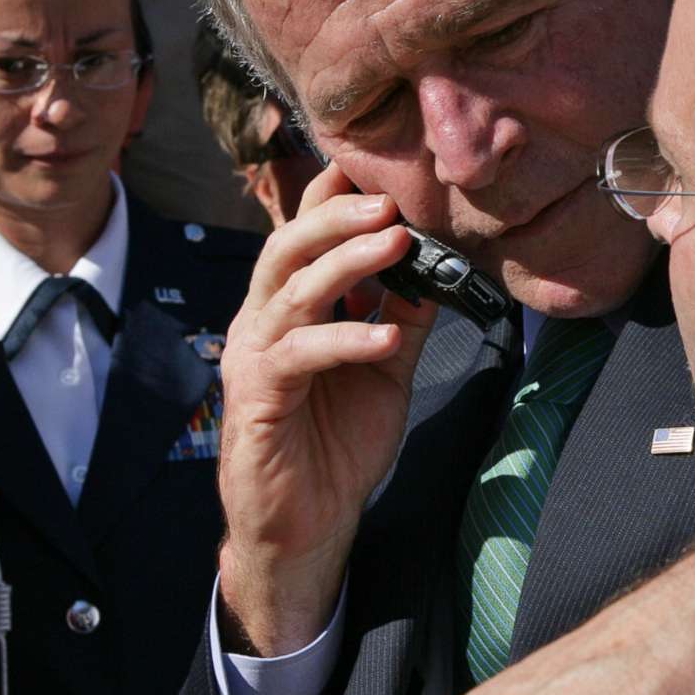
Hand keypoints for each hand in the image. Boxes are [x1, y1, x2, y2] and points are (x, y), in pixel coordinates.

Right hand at [216, 163, 438, 656]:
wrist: (307, 526)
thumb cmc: (336, 445)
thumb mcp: (384, 371)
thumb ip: (402, 318)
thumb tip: (438, 268)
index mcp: (290, 311)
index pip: (303, 240)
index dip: (331, 199)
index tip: (375, 167)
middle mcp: (263, 324)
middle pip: (286, 249)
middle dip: (336, 217)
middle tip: (389, 201)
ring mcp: (255, 358)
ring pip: (291, 291)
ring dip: (346, 263)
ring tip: (396, 243)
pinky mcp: (257, 398)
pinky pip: (299, 355)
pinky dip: (345, 339)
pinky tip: (385, 337)